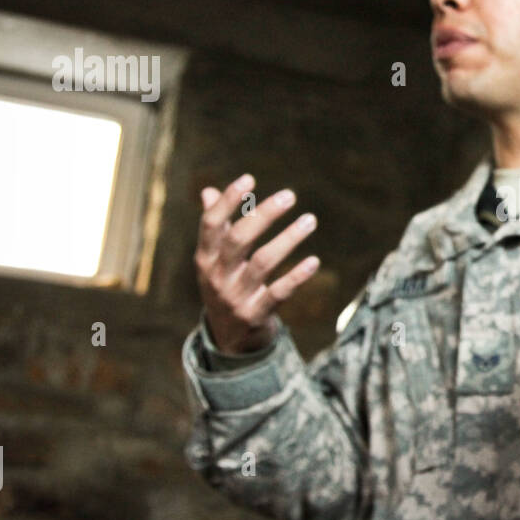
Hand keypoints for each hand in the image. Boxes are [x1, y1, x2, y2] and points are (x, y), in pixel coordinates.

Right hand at [194, 173, 319, 353]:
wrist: (230, 341)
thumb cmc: (226, 287)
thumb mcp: (214, 262)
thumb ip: (214, 228)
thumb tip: (207, 191)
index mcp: (205, 259)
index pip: (211, 224)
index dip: (228, 200)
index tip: (249, 178)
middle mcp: (217, 277)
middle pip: (238, 239)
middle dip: (264, 215)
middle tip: (290, 195)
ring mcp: (235, 297)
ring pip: (263, 262)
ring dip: (289, 238)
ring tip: (310, 219)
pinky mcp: (256, 315)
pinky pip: (279, 293)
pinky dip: (297, 276)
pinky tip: (314, 261)